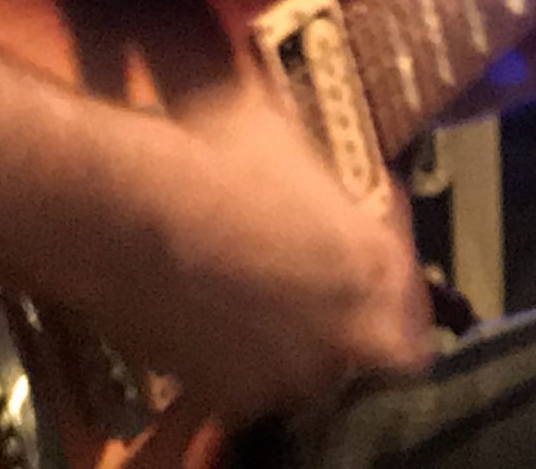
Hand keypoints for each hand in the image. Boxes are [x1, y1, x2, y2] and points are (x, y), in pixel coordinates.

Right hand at [94, 89, 432, 422]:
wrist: (125, 209)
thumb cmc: (210, 154)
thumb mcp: (285, 138)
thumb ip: (320, 176)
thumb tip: (317, 174)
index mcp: (373, 261)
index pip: (410, 293)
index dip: (388, 278)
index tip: (364, 259)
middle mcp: (346, 328)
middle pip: (376, 349)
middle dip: (356, 327)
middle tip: (320, 298)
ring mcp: (289, 370)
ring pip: (311, 373)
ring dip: (296, 348)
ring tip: (259, 312)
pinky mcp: (230, 397)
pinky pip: (249, 390)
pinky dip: (236, 368)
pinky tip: (213, 330)